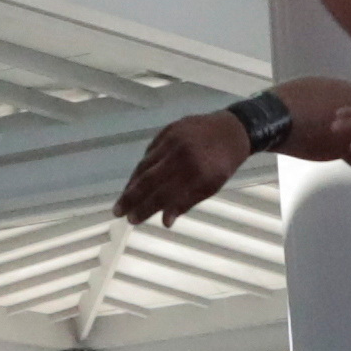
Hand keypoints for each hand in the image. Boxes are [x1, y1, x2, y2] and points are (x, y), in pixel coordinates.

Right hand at [115, 110, 248, 229]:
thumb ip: (188, 202)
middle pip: (149, 180)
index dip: (146, 208)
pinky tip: (136, 178)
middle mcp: (180, 155)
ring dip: (132, 183)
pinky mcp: (167, 130)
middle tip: (117, 211)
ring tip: (124, 197)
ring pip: (145, 164)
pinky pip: (150, 152)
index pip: (164, 194)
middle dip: (131, 197)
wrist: (233, 129)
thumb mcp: (212, 186)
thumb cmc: (224, 163)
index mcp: (195, 172)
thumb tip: (166, 221)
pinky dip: (142, 166)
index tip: (132, 220)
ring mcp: (172, 140)